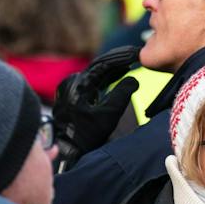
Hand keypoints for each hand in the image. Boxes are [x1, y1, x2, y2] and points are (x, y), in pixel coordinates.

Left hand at [54, 45, 142, 162]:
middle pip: (97, 66)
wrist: (69, 150)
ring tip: (129, 63)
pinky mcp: (71, 94)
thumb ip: (122, 94)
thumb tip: (133, 79)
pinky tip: (117, 74)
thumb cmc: (88, 135)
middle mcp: (71, 82)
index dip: (120, 58)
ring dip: (111, 69)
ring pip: (94, 73)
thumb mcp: (109, 115)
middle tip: (133, 55)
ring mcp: (69, 88)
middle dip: (116, 61)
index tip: (134, 53)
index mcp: (79, 85)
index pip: (102, 64)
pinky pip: (90, 80)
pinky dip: (105, 77)